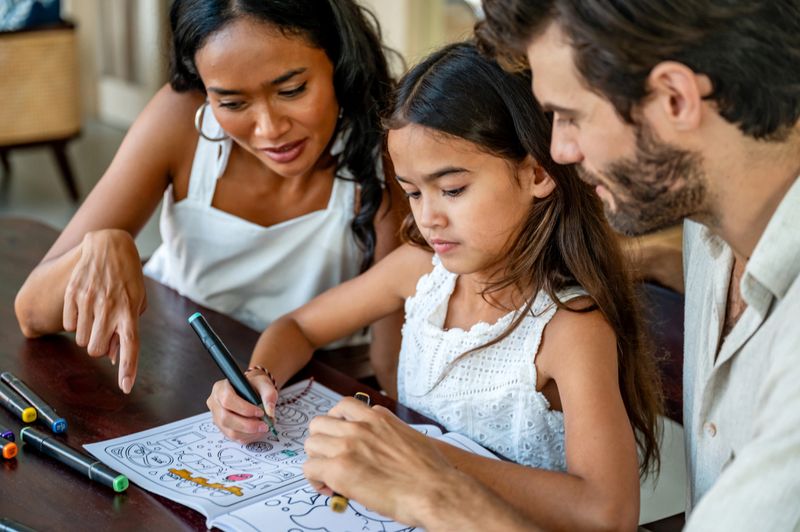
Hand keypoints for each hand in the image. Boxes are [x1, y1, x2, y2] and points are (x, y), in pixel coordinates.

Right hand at [63, 229, 146, 392]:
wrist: (109, 246)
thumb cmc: (127, 278)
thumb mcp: (137, 302)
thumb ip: (127, 330)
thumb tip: (113, 357)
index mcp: (129, 310)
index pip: (130, 345)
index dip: (128, 368)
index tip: (125, 387)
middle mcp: (109, 307)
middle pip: (96, 350)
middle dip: (99, 348)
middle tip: (104, 333)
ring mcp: (89, 300)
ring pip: (81, 340)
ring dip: (87, 336)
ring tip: (96, 316)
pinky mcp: (73, 294)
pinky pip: (68, 325)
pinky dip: (75, 324)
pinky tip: (85, 308)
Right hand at [207, 369, 277, 442]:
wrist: (251, 391)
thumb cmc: (254, 386)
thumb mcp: (263, 383)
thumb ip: (269, 394)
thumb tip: (269, 411)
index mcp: (220, 388)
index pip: (227, 400)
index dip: (244, 409)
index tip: (260, 412)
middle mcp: (215, 403)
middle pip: (226, 419)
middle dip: (248, 425)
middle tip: (264, 425)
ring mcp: (217, 418)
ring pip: (230, 431)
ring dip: (249, 433)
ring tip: (263, 427)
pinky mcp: (223, 429)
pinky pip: (234, 438)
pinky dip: (248, 437)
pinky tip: (258, 431)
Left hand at [303, 398, 459, 526]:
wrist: (435, 491)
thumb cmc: (429, 471)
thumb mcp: (408, 435)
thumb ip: (386, 430)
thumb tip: (375, 439)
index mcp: (377, 417)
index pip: (343, 407)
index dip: (338, 424)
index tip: (340, 437)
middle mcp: (359, 427)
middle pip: (320, 423)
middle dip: (322, 441)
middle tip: (330, 457)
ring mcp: (348, 446)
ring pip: (311, 443)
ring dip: (317, 459)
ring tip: (328, 474)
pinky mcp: (340, 469)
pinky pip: (309, 468)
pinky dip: (315, 479)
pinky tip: (329, 489)